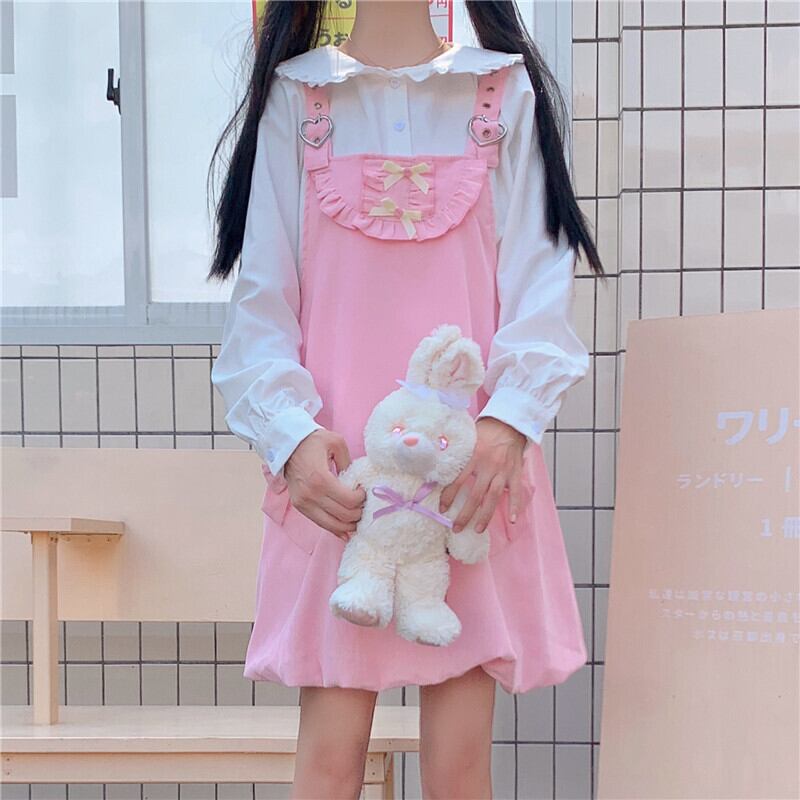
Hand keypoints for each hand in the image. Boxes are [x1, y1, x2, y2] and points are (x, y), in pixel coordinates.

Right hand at [284, 429, 365, 539]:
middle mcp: (311, 495)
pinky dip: (335, 529)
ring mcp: (303, 503)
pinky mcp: (300, 507)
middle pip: (343, 516)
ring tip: (357, 518)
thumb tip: (357, 482)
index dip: (361, 499)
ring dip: (348, 525)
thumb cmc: (312, 441)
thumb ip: (349, 462)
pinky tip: (345, 530)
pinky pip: (320, 524)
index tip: (364, 492)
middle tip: (364, 505)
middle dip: (358, 514)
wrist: (286, 445)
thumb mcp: (336, 443)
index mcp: (321, 479)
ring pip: (332, 525)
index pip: (349, 501)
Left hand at [439, 417, 527, 533]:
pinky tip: (512, 520)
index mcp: (474, 456)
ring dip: (485, 515)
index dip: (449, 496)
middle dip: (465, 514)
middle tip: (456, 527)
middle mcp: (488, 465)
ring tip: (478, 529)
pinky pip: (516, 492)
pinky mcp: (515, 472)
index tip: (443, 509)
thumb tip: (438, 466)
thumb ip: (458, 453)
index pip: (458, 480)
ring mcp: (503, 470)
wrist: (510, 422)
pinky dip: (515, 506)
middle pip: (475, 495)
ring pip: (493, 497)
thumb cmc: (487, 430)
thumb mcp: (468, 438)